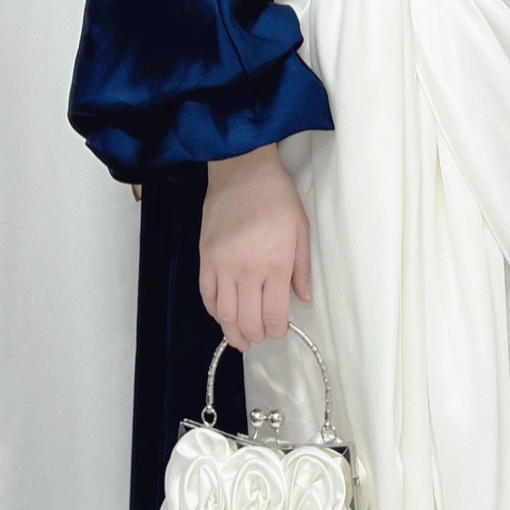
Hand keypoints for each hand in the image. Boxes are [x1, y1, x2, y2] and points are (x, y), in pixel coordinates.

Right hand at [200, 145, 311, 350]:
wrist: (242, 170)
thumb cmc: (275, 196)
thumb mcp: (301, 231)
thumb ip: (301, 269)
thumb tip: (303, 298)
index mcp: (275, 264)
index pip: (274, 313)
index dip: (276, 330)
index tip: (278, 331)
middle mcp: (247, 269)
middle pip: (247, 319)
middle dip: (255, 336)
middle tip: (259, 338)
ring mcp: (222, 264)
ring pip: (223, 313)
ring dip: (232, 331)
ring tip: (240, 339)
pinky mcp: (205, 257)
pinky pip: (206, 294)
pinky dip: (214, 310)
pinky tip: (222, 315)